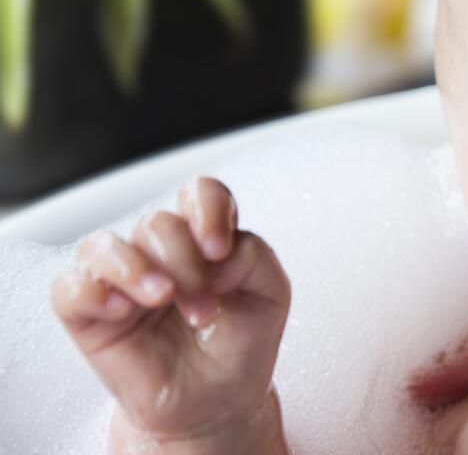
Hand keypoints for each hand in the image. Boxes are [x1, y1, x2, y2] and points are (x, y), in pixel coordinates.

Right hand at [51, 177, 290, 447]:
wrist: (217, 401)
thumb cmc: (242, 343)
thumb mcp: (270, 294)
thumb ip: (252, 256)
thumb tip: (209, 250)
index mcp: (204, 237)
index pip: (199, 193)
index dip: (207, 209)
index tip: (218, 248)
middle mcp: (160, 251)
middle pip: (158, 224)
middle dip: (185, 265)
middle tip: (204, 311)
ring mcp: (121, 279)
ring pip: (102, 245)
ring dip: (135, 269)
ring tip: (162, 299)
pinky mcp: (89, 314)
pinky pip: (69, 288)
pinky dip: (90, 292)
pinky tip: (119, 311)